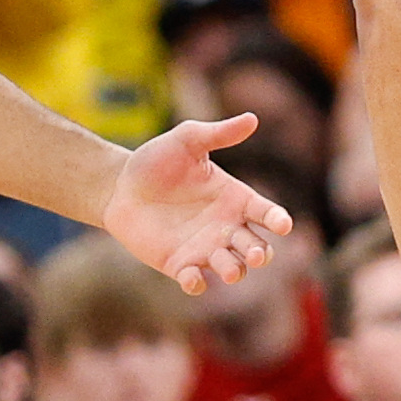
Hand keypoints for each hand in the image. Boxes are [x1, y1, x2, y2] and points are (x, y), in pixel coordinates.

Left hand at [102, 112, 288, 293]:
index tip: (283, 224)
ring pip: (232, 268)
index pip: (265, 213)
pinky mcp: (179, 265)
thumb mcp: (187, 141)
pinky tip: (192, 277)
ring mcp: (204, 249)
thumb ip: (219, 134)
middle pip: (256, 247)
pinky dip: (196, 283)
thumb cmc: (156, 161)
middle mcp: (226, 227)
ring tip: (229, 269)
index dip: (278, 220)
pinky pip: (195, 281)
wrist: (117, 186)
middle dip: (261, 254)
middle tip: (256, 253)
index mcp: (235, 198)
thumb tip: (252, 118)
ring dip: (234, 271)